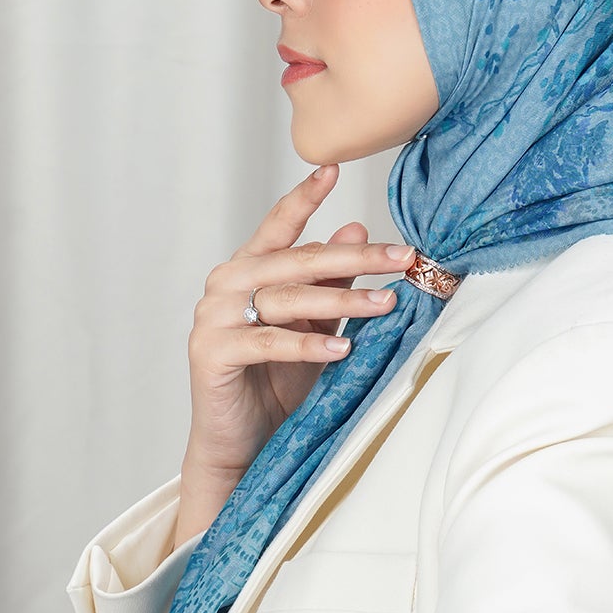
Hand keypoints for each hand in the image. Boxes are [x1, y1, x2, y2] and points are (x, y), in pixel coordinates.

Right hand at [179, 162, 415, 485]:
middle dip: (354, 257)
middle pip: (296, 261)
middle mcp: (226, 284)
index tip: (334, 169)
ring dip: (340, 300)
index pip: (279, 226)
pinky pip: (268, 341)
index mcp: (247, 269)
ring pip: (285, 298)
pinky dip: (307, 344)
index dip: (305, 198)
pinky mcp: (211, 352)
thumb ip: (330, 281)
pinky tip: (343, 346)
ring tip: (386, 303)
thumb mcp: (313, 325)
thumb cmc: (277, 382)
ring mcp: (213, 317)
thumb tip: (356, 227)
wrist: (239, 443)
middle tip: (401, 256)